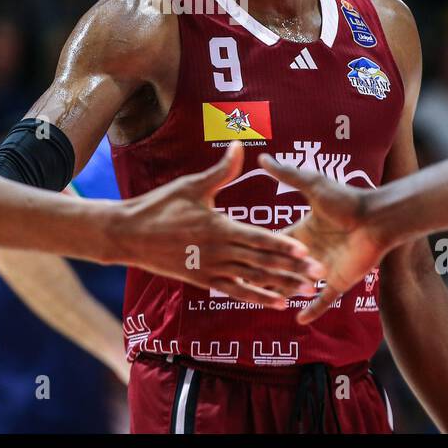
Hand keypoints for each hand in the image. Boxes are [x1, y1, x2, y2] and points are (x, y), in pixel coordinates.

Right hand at [115, 142, 325, 308]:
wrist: (128, 234)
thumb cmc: (159, 206)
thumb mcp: (191, 185)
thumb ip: (221, 170)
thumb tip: (240, 145)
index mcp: (219, 227)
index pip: (259, 238)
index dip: (284, 246)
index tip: (306, 251)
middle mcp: (219, 251)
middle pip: (262, 262)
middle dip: (292, 268)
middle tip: (318, 275)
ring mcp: (211, 268)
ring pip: (253, 279)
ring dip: (281, 286)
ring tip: (307, 291)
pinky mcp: (203, 280)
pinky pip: (235, 291)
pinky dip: (257, 297)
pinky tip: (277, 303)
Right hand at [258, 153, 397, 323]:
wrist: (377, 218)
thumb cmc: (347, 199)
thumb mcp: (312, 185)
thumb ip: (287, 174)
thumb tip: (262, 157)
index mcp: (302, 231)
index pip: (273, 244)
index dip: (256, 250)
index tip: (235, 256)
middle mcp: (310, 252)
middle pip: (281, 268)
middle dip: (264, 277)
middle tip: (241, 286)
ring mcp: (324, 269)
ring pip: (298, 287)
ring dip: (284, 294)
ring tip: (263, 305)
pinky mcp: (339, 282)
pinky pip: (324, 301)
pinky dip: (313, 310)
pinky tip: (299, 320)